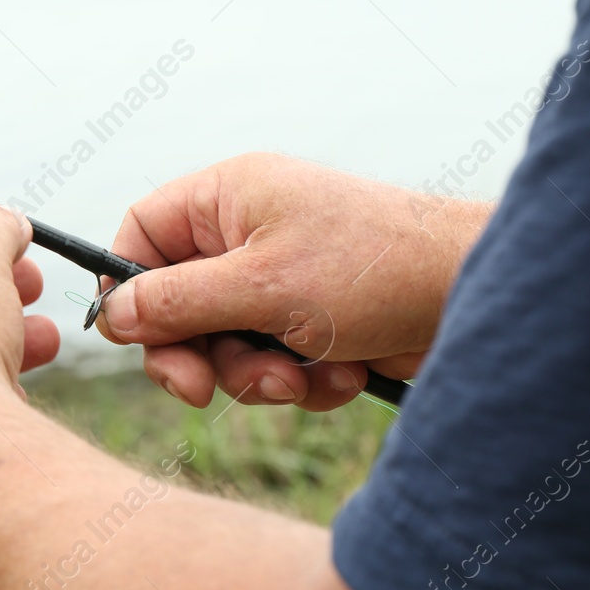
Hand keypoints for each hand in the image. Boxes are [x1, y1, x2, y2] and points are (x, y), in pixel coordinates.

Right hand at [95, 153, 489, 411]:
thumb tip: (114, 315)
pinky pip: (276, 361)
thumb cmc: (372, 270)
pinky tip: (345, 375)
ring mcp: (284, 277)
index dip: (130, 289)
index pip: (142, 235)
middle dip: (203, 354)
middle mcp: (248, 233)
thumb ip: (178, 302)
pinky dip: (304, 379)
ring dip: (260, 375)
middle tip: (206, 391)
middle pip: (179, 304)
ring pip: (228, 344)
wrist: (475, 297)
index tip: (137, 341)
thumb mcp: (261, 289)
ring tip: (307, 378)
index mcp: (227, 198)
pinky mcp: (317, 319)